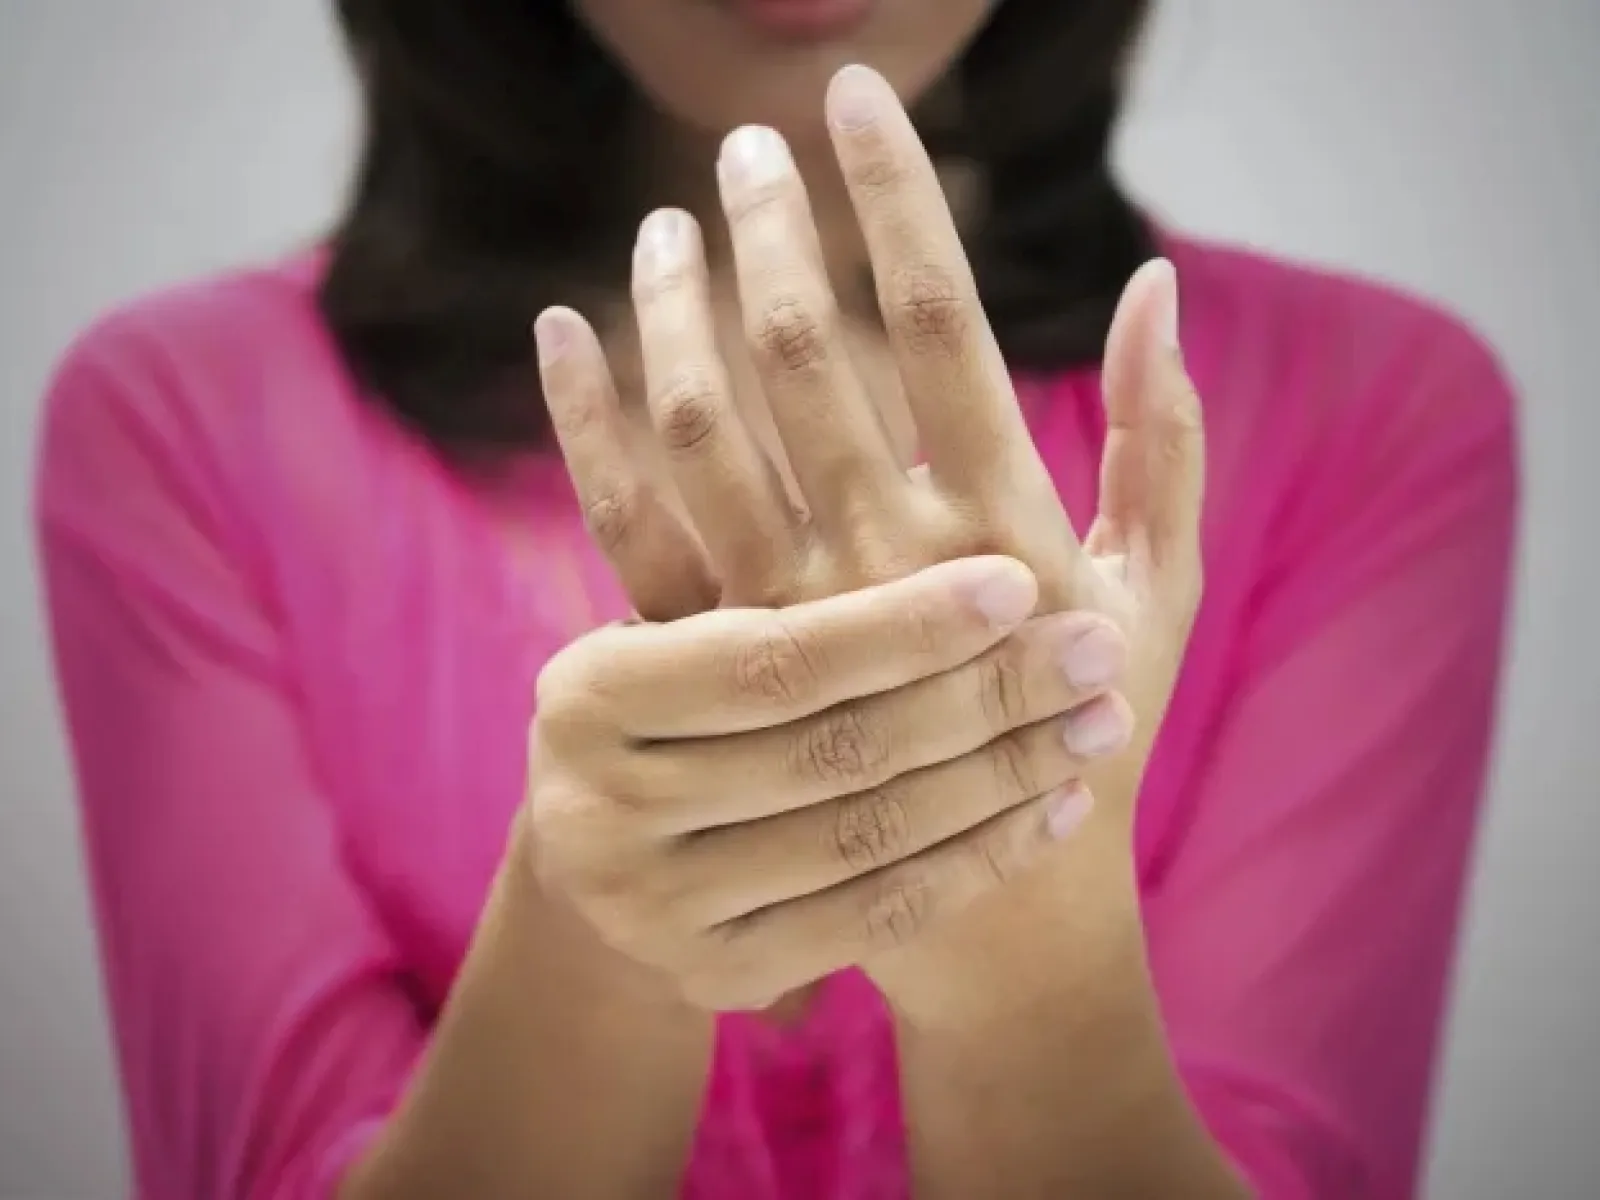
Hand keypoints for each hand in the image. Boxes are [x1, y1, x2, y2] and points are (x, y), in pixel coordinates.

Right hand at [524, 556, 1130, 1011]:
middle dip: (983, 698)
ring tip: (1097, 719)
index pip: (772, 660)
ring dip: (1002, 776)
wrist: (623, 846)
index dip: (900, 624)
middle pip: (832, 753)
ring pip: (868, 837)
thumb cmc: (680, 689)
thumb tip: (906, 431)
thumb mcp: (684, 604)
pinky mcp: (715, 976)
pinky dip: (978, 858)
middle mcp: (599, 810)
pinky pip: (877, 915)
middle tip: (1094, 648)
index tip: (1018, 580)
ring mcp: (653, 910)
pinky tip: (1054, 806)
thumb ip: (764, 527)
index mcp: (587, 692)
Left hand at [534, 64, 1204, 1013]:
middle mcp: (879, 563)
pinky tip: (563, 330)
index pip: (933, 321)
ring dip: (673, 302)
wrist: (981, 908)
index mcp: (999, 527)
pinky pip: (623, 519)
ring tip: (669, 217)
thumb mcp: (1158, 593)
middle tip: (750, 139)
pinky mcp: (705, 660)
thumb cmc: (1085, 731)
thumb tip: (1157, 284)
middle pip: (800, 350)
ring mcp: (779, 613)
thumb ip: (1164, 440)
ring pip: (700, 419)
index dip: (892, 196)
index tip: (854, 98)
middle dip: (772, 225)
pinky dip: (585, 420)